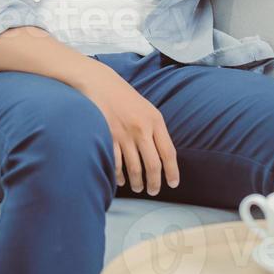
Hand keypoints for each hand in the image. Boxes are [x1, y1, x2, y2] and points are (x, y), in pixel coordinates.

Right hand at [75, 64, 179, 195]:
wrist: (99, 82)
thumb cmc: (124, 96)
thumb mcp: (147, 109)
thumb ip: (156, 130)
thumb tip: (163, 156)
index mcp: (155, 120)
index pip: (169, 152)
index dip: (172, 172)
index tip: (173, 183)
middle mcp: (141, 128)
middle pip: (153, 165)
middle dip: (154, 183)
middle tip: (153, 191)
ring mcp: (123, 134)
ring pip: (134, 168)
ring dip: (137, 182)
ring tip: (138, 187)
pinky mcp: (107, 137)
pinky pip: (116, 164)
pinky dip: (119, 175)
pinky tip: (121, 180)